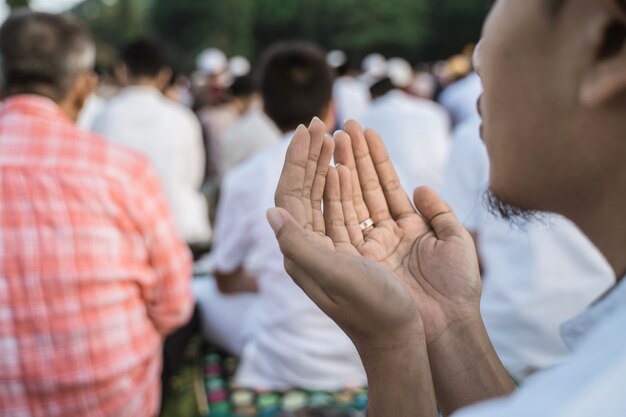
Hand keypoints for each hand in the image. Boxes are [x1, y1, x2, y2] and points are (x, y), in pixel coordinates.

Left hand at [270, 118, 422, 351]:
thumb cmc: (372, 310)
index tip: (306, 129)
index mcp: (301, 252)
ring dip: (325, 165)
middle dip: (309, 156)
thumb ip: (300, 245)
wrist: (399, 339)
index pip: (290, 195)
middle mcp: (311, 247)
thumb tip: (269, 214)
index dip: (296, 160)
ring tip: (332, 136)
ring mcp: (331, 247)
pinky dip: (342, 185)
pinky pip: (342, 209)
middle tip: (318, 123)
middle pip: (303, 191)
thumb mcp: (335, 276)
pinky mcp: (351, 249)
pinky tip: (344, 170)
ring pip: (323, 196)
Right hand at [331, 120, 481, 342]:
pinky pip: (345, 222)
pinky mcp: (356, 259)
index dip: (376, 158)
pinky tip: (333, 170)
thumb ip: (439, 211)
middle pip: (364, 188)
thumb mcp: (455, 241)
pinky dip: (340, 196)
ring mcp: (368, 246)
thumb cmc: (456, 287)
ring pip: (351, 200)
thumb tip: (420, 186)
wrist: (445, 326)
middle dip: (353, 156)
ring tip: (334, 137)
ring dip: (343, 168)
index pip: (386, 186)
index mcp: (408, 229)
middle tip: (342, 125)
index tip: (365, 131)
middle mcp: (384, 235)